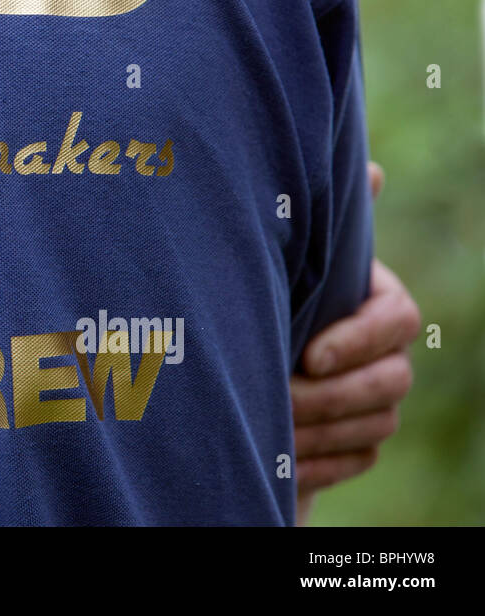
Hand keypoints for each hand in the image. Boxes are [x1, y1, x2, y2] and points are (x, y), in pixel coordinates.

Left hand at [291, 163, 419, 523]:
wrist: (235, 354)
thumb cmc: (262, 289)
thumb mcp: (282, 255)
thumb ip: (319, 220)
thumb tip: (373, 168)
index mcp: (375, 299)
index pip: (397, 317)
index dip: (359, 338)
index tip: (310, 353)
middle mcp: (386, 353)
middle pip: (392, 381)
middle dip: (334, 393)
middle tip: (280, 396)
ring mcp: (378, 402)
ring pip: (375, 425)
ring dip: (322, 431)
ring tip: (271, 429)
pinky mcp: (359, 445)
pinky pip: (355, 461)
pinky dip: (318, 464)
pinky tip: (279, 458)